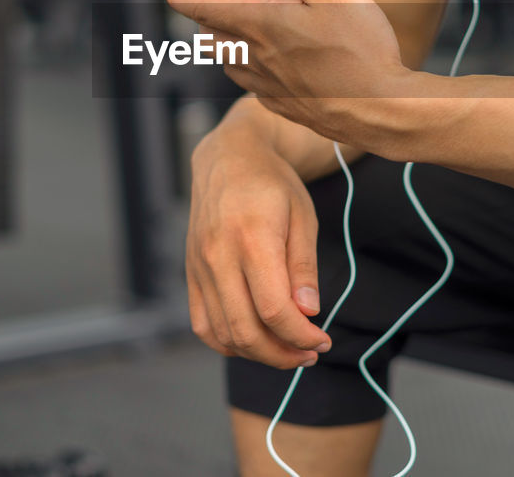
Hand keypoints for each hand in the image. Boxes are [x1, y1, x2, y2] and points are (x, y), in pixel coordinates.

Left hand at [162, 0, 412, 143]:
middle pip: (210, 36)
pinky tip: (274, 61)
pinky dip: (250, 68)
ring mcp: (267, 87)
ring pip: (228, 63)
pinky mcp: (283, 106)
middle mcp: (255, 59)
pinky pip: (252, 85)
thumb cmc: (364, 51)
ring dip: (226, 43)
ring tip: (244, 27)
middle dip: (205, 16)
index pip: (202, 6)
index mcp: (262, 26)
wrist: (384, 113)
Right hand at [186, 125, 332, 368]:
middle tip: (310, 353)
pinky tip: (255, 340)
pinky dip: (228, 343)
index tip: (322, 340)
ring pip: (223, 334)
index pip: (274, 309)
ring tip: (287, 349)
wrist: (229, 159)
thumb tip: (308, 312)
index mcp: (251, 238)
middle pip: (246, 330)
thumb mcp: (302, 217)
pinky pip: (203, 325)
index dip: (301, 336)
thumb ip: (304, 267)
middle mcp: (218, 256)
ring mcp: (199, 267)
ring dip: (259, 354)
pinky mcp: (190, 274)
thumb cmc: (272, 185)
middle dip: (283, 354)